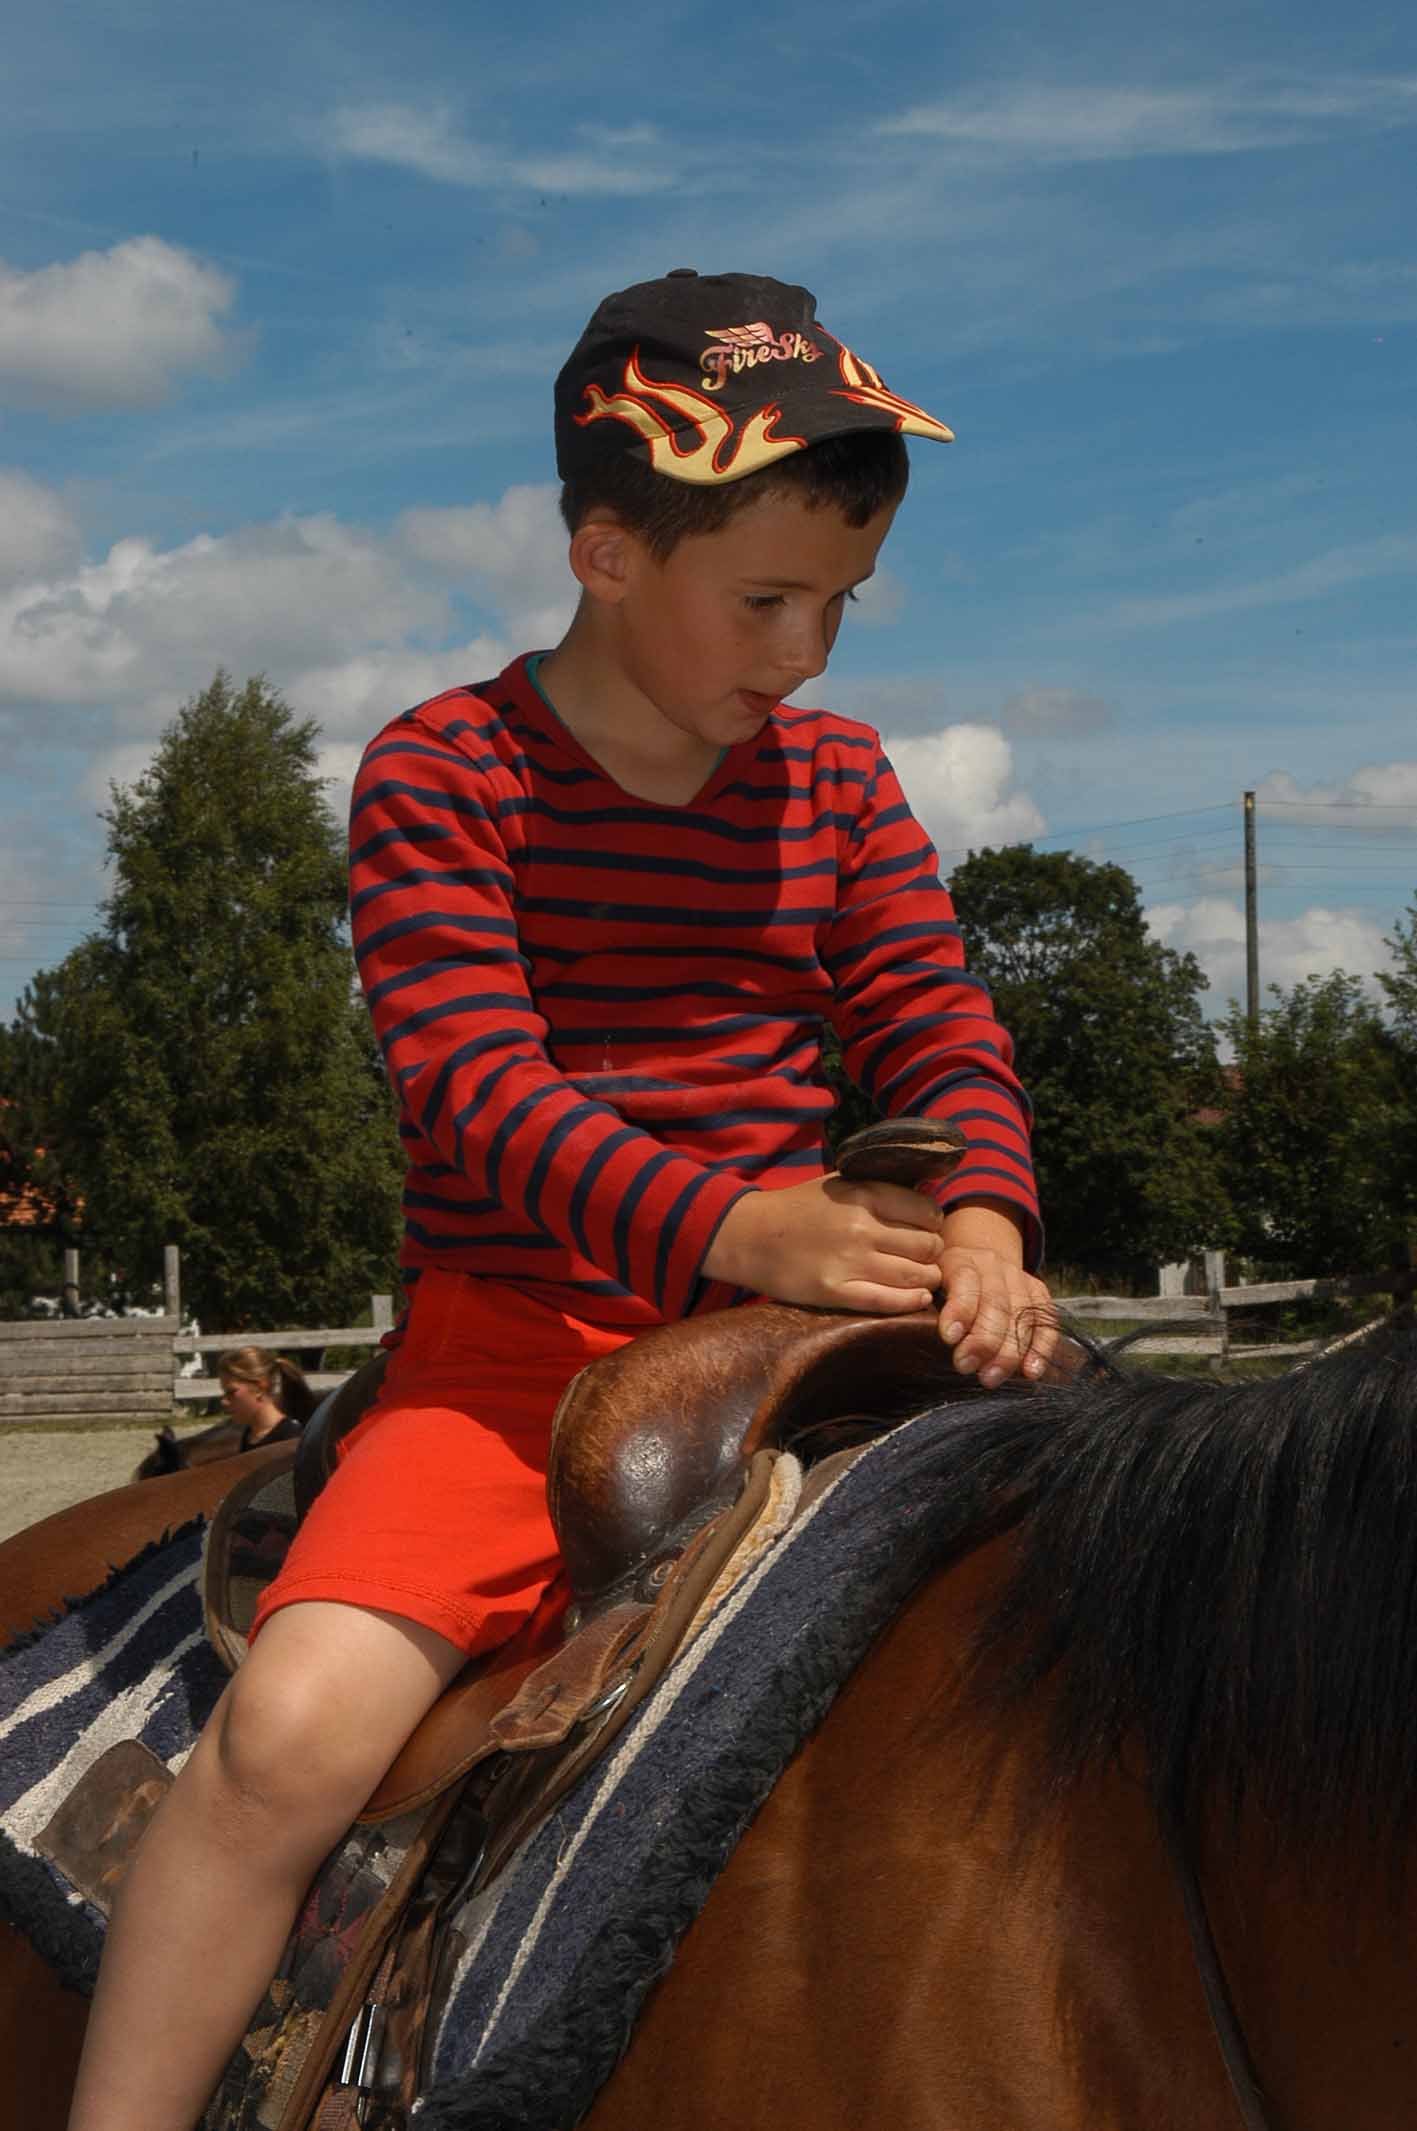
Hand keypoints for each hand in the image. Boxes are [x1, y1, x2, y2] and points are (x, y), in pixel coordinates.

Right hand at [702, 1175, 944, 1314]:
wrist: (750, 1235)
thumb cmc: (798, 1207)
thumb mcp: (839, 1183)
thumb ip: (878, 1188)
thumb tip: (924, 1195)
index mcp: (864, 1194)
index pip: (926, 1212)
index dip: (934, 1223)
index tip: (928, 1230)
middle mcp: (861, 1227)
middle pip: (927, 1246)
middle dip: (933, 1253)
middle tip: (927, 1257)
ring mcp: (849, 1261)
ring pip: (915, 1276)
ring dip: (928, 1279)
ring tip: (924, 1278)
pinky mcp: (835, 1291)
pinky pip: (887, 1301)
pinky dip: (910, 1302)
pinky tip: (917, 1298)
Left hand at [935, 1202, 1055, 1386]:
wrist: (976, 1256)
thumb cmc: (940, 1284)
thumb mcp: (926, 1282)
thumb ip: (922, 1303)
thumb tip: (909, 1340)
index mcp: (960, 1260)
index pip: (965, 1281)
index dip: (960, 1309)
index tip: (949, 1338)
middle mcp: (993, 1265)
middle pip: (996, 1302)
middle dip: (983, 1339)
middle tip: (966, 1367)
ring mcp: (1018, 1278)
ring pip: (1021, 1314)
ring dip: (1009, 1350)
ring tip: (991, 1378)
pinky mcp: (1037, 1293)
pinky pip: (1045, 1321)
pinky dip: (1041, 1348)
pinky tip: (1030, 1372)